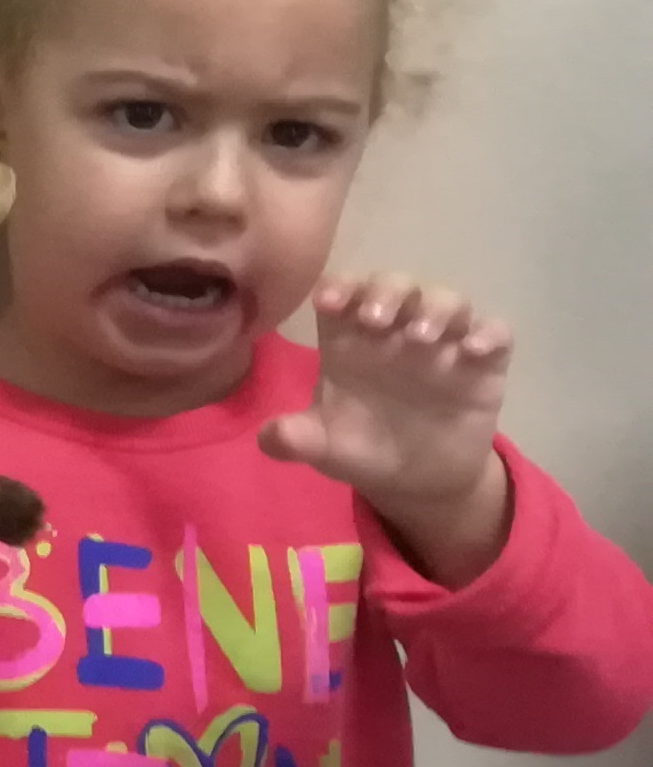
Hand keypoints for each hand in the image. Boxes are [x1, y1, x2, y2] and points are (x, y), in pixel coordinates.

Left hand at [259, 273, 514, 582]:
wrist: (418, 480)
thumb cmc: (364, 449)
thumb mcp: (325, 449)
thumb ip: (296, 440)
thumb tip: (268, 436)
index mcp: (350, 342)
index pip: (342, 294)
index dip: (337, 289)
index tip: (329, 303)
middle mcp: (395, 333)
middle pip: (394, 286)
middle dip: (385, 291)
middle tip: (376, 319)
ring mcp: (442, 344)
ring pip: (446, 300)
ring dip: (436, 308)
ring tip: (421, 337)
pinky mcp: (483, 365)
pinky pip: (496, 332)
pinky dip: (490, 333)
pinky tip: (474, 350)